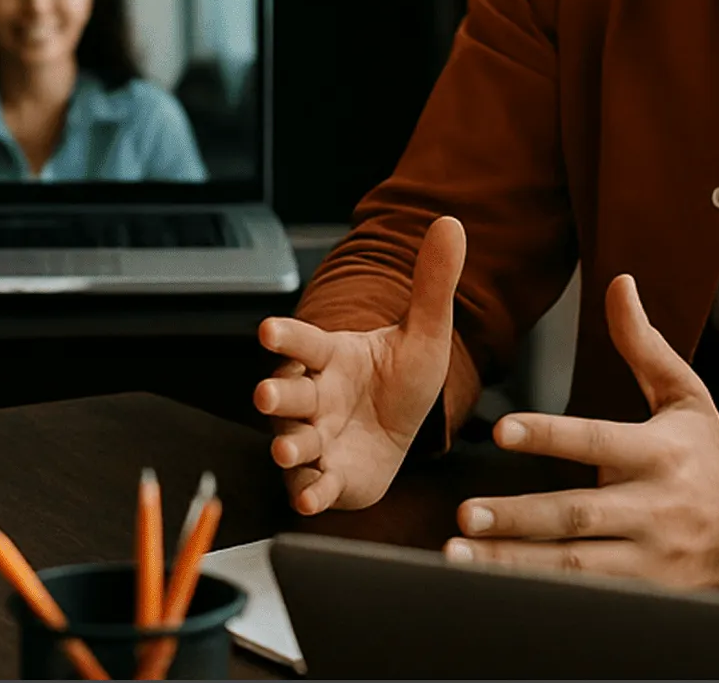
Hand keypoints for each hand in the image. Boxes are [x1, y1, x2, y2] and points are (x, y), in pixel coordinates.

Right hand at [252, 214, 466, 513]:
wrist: (397, 433)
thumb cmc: (397, 380)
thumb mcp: (424, 334)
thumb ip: (432, 283)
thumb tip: (452, 223)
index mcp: (329, 358)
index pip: (303, 343)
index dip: (285, 337)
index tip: (268, 330)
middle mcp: (312, 398)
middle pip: (288, 394)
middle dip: (276, 396)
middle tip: (267, 395)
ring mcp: (314, 440)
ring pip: (293, 441)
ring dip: (288, 446)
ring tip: (288, 449)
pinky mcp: (326, 477)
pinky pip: (311, 486)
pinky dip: (309, 492)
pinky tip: (310, 496)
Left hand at [443, 274, 718, 593]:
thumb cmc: (710, 456)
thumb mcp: (686, 397)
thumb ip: (644, 346)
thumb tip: (619, 283)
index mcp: (660, 453)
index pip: (598, 440)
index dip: (550, 436)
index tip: (500, 429)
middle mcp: (654, 508)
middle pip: (578, 515)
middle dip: (518, 518)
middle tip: (463, 513)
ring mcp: (650, 559)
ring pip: (575, 567)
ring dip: (514, 564)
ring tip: (460, 555)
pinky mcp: (646, 595)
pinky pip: (587, 599)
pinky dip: (541, 596)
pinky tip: (494, 592)